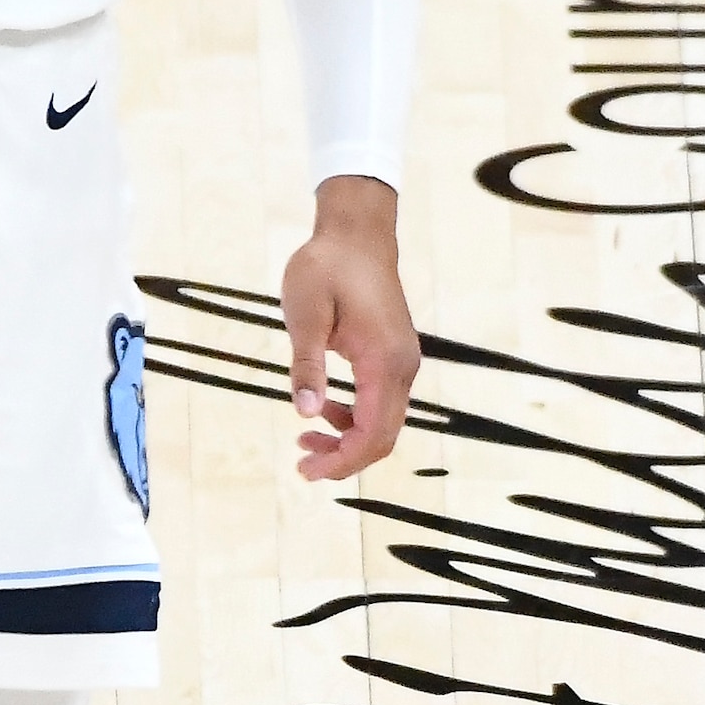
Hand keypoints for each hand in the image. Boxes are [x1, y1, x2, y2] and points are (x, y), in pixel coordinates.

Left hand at [279, 176, 418, 481]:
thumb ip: (306, 366)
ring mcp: (402, 362)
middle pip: (383, 437)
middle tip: (302, 466)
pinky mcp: (394, 357)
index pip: (373, 434)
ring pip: (384, 423)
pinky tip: (324, 412)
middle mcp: (402, 367)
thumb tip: (305, 413)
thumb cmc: (326, 267)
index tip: (305, 470)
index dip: (342, 461)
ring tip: (305, 441)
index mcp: (384, 361)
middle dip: (344, 459)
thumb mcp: (305, 314)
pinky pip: (381, 403)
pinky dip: (355, 418)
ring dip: (348, 441)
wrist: (356, 233)